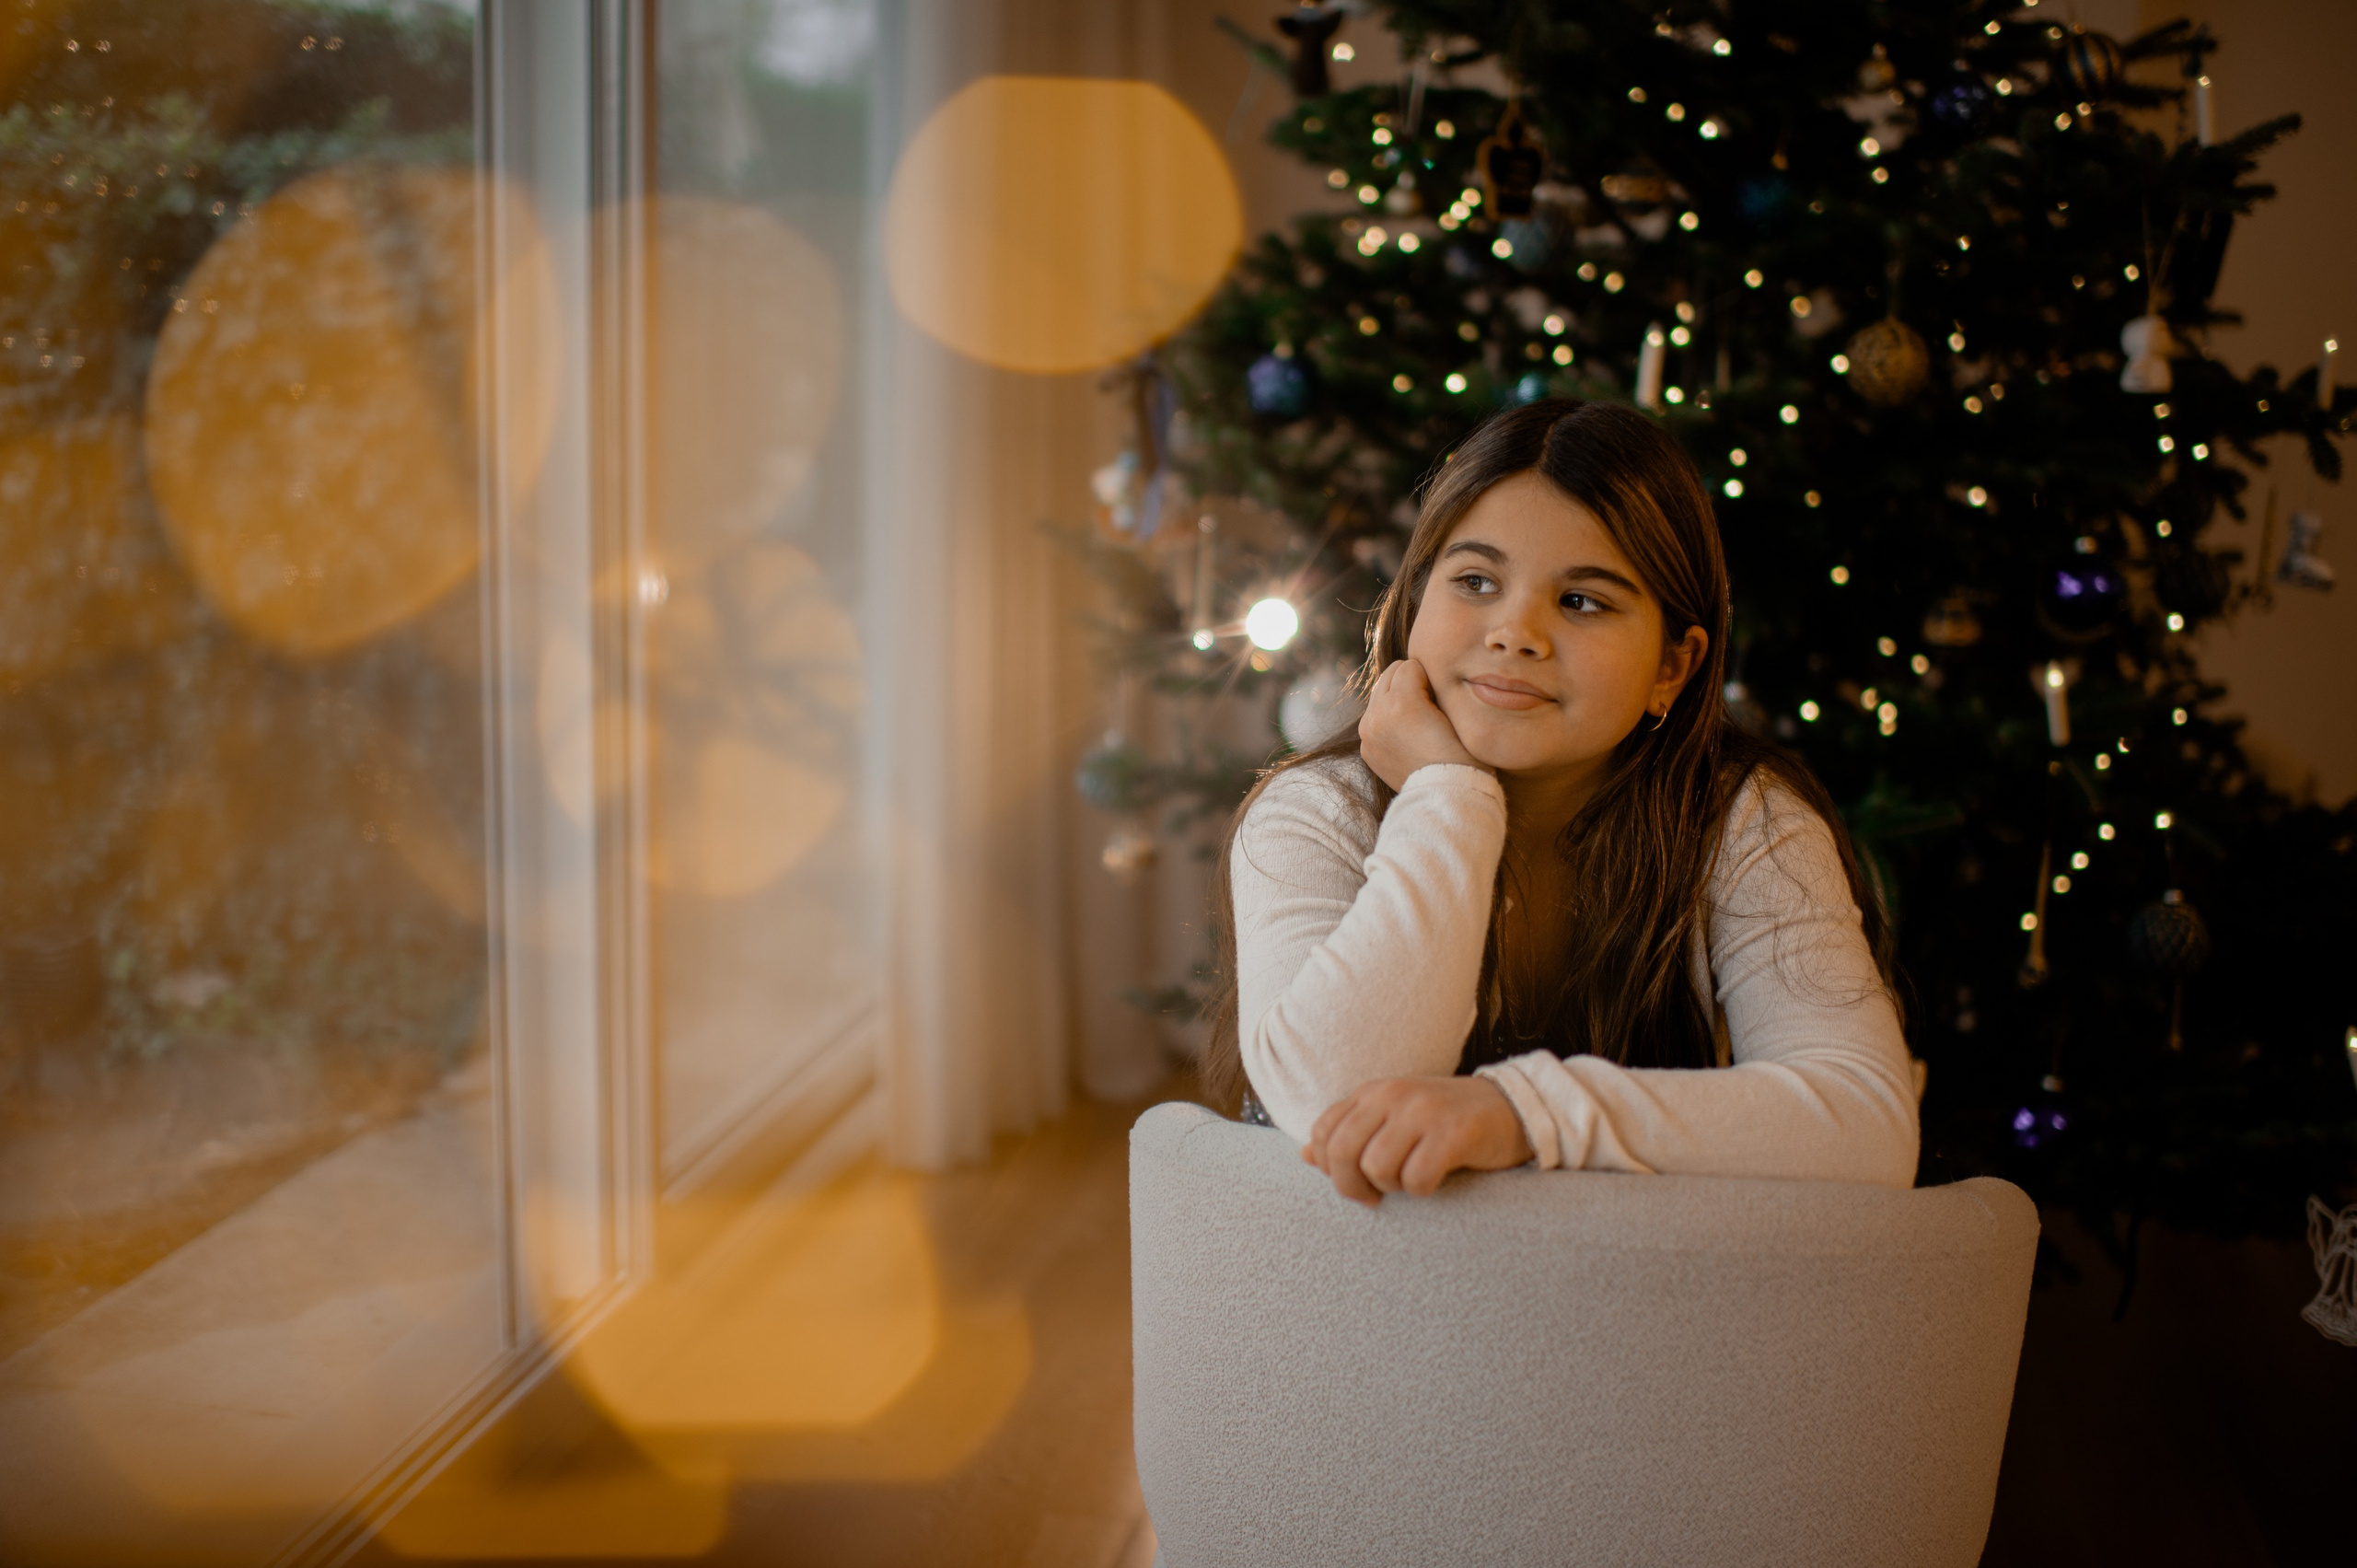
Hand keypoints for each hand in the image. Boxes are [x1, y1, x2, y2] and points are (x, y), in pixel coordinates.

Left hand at [1302, 1076, 1535, 1205]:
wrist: (1511, 1107)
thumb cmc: (1444, 1122)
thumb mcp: (1392, 1121)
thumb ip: (1351, 1135)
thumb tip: (1304, 1155)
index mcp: (1372, 1091)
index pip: (1322, 1133)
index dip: (1329, 1167)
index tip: (1355, 1181)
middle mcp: (1393, 1094)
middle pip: (1341, 1152)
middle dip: (1352, 1186)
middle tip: (1376, 1197)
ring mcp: (1423, 1111)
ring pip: (1376, 1167)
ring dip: (1393, 1186)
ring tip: (1412, 1178)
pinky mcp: (1454, 1132)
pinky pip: (1417, 1178)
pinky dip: (1423, 1190)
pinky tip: (1437, 1179)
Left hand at [1358, 658, 1482, 791]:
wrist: (1447, 797)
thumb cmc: (1463, 754)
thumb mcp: (1456, 711)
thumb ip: (1437, 686)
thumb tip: (1426, 674)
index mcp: (1401, 702)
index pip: (1411, 665)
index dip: (1431, 677)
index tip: (1441, 696)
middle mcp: (1377, 715)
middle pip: (1390, 674)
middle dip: (1410, 682)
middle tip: (1431, 703)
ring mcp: (1368, 733)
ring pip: (1380, 695)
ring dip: (1397, 698)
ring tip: (1419, 719)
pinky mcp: (1366, 749)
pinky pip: (1375, 719)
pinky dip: (1389, 719)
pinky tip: (1408, 735)